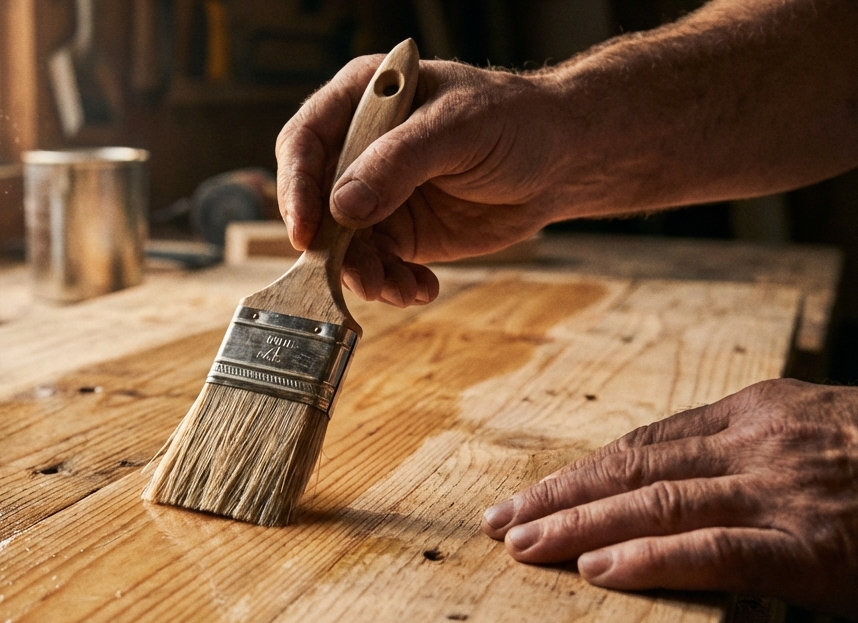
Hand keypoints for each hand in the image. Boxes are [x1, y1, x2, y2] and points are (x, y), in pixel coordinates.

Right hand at [275, 56, 569, 306]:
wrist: (561, 160)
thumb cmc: (515, 121)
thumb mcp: (458, 129)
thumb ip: (398, 163)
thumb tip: (343, 207)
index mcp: (364, 101)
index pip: (305, 142)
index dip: (296, 187)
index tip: (306, 231)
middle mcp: (359, 149)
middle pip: (316, 202)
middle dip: (333, 245)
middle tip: (359, 274)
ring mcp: (376, 194)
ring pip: (342, 243)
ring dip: (365, 273)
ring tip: (398, 287)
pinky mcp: (399, 232)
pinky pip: (377, 265)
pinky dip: (393, 284)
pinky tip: (420, 287)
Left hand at [481, 379, 857, 622]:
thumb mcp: (830, 435)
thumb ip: (758, 452)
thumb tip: (685, 485)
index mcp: (764, 410)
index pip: (646, 444)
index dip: (579, 472)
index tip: (529, 495)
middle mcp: (765, 441)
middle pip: (634, 468)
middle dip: (557, 498)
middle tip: (497, 524)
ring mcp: (790, 492)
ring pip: (658, 505)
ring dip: (578, 529)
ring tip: (521, 549)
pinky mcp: (819, 548)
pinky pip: (718, 553)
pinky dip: (652, 562)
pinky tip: (599, 574)